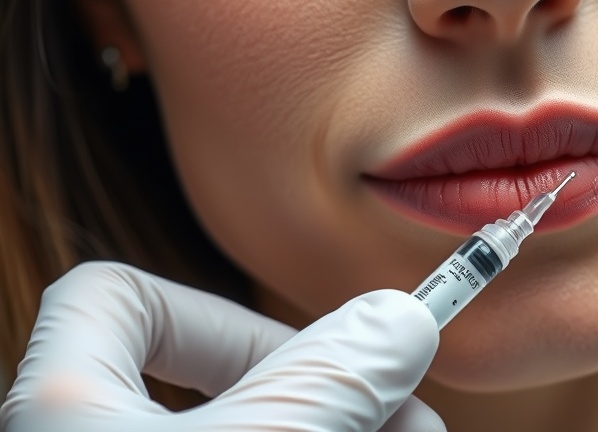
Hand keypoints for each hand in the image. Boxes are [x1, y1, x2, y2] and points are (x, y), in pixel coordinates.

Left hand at [0, 261, 443, 431]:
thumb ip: (320, 382)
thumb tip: (403, 320)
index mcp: (68, 407)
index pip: (118, 299)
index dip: (215, 310)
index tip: (310, 347)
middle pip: (212, 377)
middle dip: (327, 389)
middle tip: (407, 417)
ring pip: (247, 428)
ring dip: (343, 427)